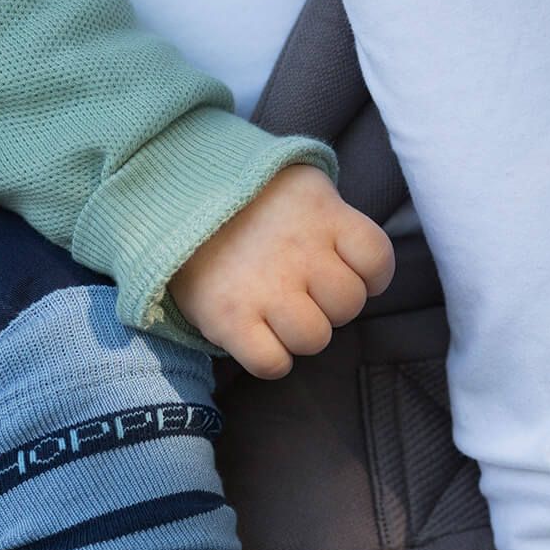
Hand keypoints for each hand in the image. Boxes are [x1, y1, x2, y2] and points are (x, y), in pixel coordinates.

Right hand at [168, 164, 394, 378]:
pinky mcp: (229, 320)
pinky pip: (273, 364)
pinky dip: (271, 360)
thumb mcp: (297, 185)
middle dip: (331, 307)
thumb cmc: (243, 201)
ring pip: (314, 338)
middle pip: (348, 305)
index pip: (377, 259)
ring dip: (301, 335)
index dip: (370, 276)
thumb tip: (350, 252)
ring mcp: (265, 289)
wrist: (172, 196)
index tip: (346, 272)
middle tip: (303, 294)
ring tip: (278, 316)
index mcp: (323, 215)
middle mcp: (300, 253)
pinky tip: (260, 339)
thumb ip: (330, 213)